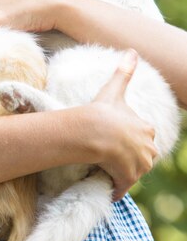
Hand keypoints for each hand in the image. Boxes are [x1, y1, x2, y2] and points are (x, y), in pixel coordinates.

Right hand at [88, 49, 156, 200]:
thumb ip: (124, 71)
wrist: (92, 131)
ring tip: (108, 167)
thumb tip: (132, 51)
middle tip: (112, 153)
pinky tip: (108, 187)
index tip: (118, 138)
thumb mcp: (114, 90)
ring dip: (123, 172)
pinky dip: (116, 189)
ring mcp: (138, 165)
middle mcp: (147, 148)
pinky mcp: (128, 178)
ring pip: (134, 171)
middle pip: (142, 156)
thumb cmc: (103, 110)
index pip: (144, 136)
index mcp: (146, 128)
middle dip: (130, 157)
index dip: (130, 138)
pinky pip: (122, 188)